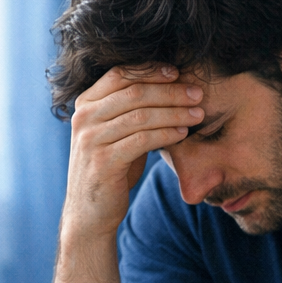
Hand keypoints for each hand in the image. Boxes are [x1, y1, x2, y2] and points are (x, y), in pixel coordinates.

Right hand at [62, 64, 206, 240]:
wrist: (90, 212)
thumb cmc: (111, 169)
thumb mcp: (117, 133)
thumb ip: (132, 111)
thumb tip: (172, 88)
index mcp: (85, 104)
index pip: (119, 75)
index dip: (150, 70)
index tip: (178, 72)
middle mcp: (84, 118)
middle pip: (134, 93)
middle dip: (170, 91)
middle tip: (197, 93)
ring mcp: (91, 139)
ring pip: (141, 116)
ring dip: (174, 112)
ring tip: (198, 113)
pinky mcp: (103, 161)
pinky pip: (142, 140)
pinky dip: (166, 134)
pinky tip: (183, 133)